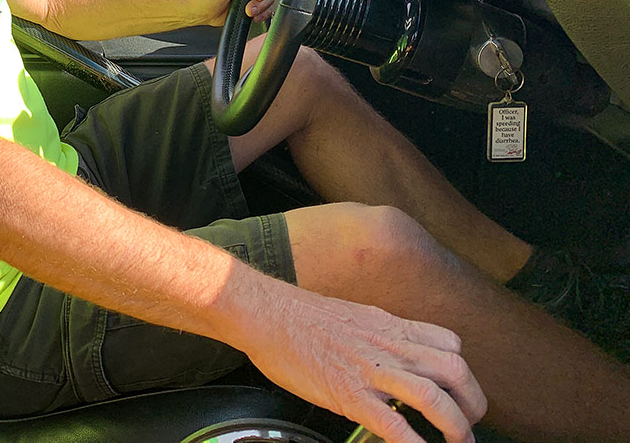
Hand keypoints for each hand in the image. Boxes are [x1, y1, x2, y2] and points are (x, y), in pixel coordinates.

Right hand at [240, 281, 486, 442]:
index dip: (462, 370)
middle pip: (455, 371)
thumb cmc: (299, 316)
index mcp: (389, 327)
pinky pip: (394, 424)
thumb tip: (392, 352)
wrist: (266, 313)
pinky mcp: (349, 394)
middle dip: (472, 404)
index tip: (459, 391)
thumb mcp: (354, 316)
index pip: (450, 343)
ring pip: (434, 398)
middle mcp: (388, 346)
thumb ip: (379, 335)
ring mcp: (371, 370)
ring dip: (456, 426)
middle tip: (468, 424)